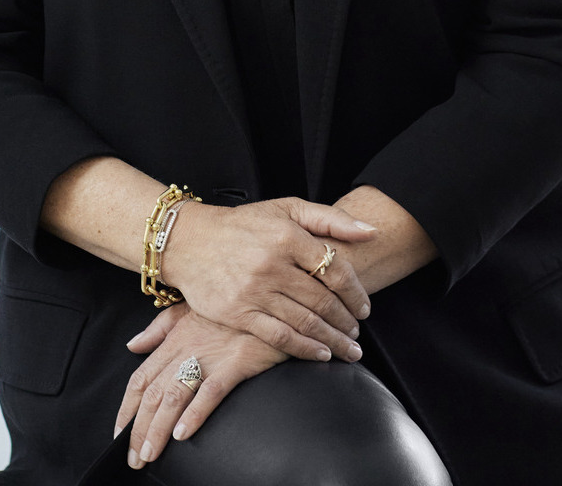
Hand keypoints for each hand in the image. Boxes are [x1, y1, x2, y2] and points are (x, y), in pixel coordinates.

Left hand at [116, 303, 285, 468]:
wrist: (265, 298)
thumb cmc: (228, 308)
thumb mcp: (189, 309)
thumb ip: (159, 328)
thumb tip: (132, 345)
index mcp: (173, 340)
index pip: (141, 378)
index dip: (127, 409)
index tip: (118, 435)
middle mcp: (186, 349)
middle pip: (153, 393)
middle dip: (138, 429)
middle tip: (133, 458)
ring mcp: (210, 356)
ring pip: (175, 395)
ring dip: (158, 428)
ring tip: (149, 454)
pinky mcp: (236, 362)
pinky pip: (211, 391)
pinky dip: (195, 413)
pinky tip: (183, 434)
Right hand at [159, 197, 375, 361]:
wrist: (190, 241)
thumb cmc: (244, 225)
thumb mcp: (287, 208)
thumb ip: (331, 219)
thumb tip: (371, 232)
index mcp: (287, 236)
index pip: (335, 271)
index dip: (356, 293)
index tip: (364, 307)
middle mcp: (272, 264)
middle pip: (323, 302)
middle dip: (347, 322)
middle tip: (357, 333)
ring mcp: (254, 291)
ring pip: (305, 323)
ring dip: (333, 340)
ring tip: (348, 348)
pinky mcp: (238, 313)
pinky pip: (279, 337)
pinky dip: (305, 349)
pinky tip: (321, 354)